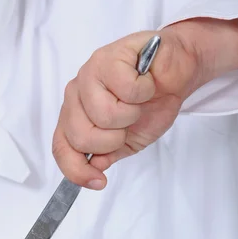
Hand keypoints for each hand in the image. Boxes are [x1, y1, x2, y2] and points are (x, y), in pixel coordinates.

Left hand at [52, 28, 200, 189]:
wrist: (176, 73)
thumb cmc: (150, 103)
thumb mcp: (128, 142)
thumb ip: (107, 155)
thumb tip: (93, 169)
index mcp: (75, 116)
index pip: (61, 148)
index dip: (77, 170)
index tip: (99, 181)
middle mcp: (76, 95)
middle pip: (81, 136)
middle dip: (113, 139)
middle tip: (128, 124)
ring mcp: (89, 74)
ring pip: (103, 115)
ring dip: (130, 114)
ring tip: (138, 101)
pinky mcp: (109, 57)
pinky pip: (125, 90)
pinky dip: (143, 92)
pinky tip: (145, 83)